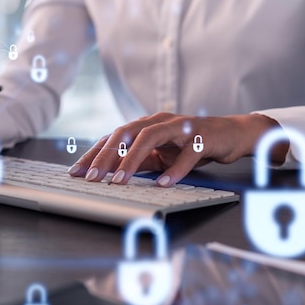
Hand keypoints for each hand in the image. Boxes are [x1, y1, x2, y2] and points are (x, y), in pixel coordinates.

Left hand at [68, 112, 286, 186]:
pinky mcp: (203, 137)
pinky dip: (174, 169)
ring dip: (132, 159)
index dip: (93, 154)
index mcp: (146, 125)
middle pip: (126, 134)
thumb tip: (110, 175)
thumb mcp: (160, 154)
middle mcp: (159, 121)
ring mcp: (181, 127)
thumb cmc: (190, 144)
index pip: (113, 138)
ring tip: (119, 180)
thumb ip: (138, 161)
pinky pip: (186, 154)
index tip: (76, 172)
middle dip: (106, 156)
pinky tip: (163, 183)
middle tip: (91, 178)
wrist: (229, 134)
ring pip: (150, 138)